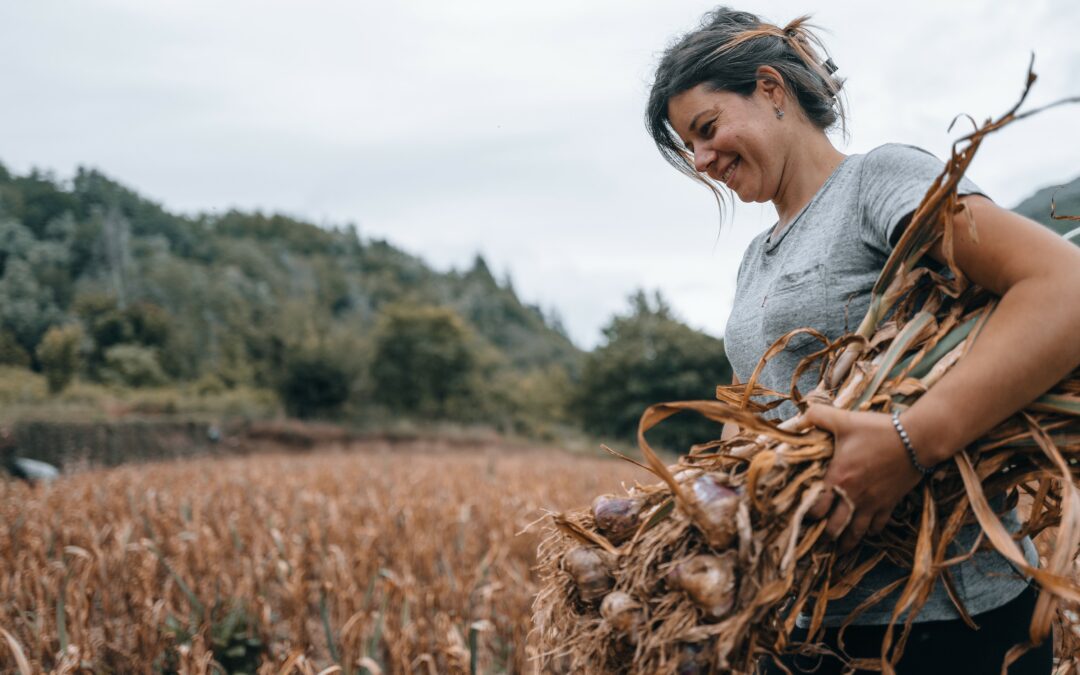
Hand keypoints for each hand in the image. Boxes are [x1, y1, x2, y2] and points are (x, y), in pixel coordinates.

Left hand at [803, 405, 923, 552]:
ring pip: (857, 532)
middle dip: (826, 534)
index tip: (805, 514)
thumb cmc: (878, 430)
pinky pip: (879, 525)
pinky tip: (867, 531)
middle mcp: (854, 496)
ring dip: (847, 541)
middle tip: (820, 537)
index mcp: (838, 478)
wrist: (917, 440)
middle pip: (835, 527)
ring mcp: (873, 502)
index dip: (809, 514)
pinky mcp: (890, 503)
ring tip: (840, 548)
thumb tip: (799, 416)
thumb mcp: (844, 419)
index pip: (817, 507)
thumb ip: (818, 416)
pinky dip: (871, 531)